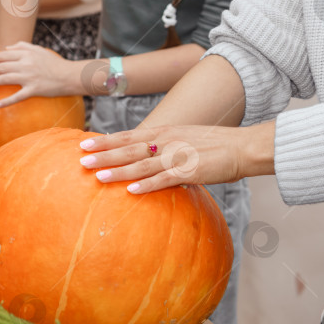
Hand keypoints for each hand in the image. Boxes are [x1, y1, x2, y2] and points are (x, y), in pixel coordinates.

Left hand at [0, 41, 81, 106]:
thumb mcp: (39, 50)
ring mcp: (29, 77)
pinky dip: (8, 101)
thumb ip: (22, 46)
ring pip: (5, 79)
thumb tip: (7, 47)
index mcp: (26, 54)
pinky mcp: (35, 90)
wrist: (70, 75)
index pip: (3, 55)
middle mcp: (25, 64)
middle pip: (1, 67)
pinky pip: (19, 96)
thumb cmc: (54, 63)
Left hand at [77, 122, 275, 192]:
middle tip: (80, 159)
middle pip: (128, 148)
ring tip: (97, 176)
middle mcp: (166, 141)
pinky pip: (163, 180)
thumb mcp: (183, 139)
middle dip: (103, 154)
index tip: (83, 143)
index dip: (104, 140)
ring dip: (118, 170)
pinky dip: (146, 186)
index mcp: (164, 132)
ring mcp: (177, 157)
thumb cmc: (214, 145)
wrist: (243, 147)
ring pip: (141, 164)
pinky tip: (131, 191)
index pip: (127, 135)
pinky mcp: (189, 172)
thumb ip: (163, 148)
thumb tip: (145, 164)